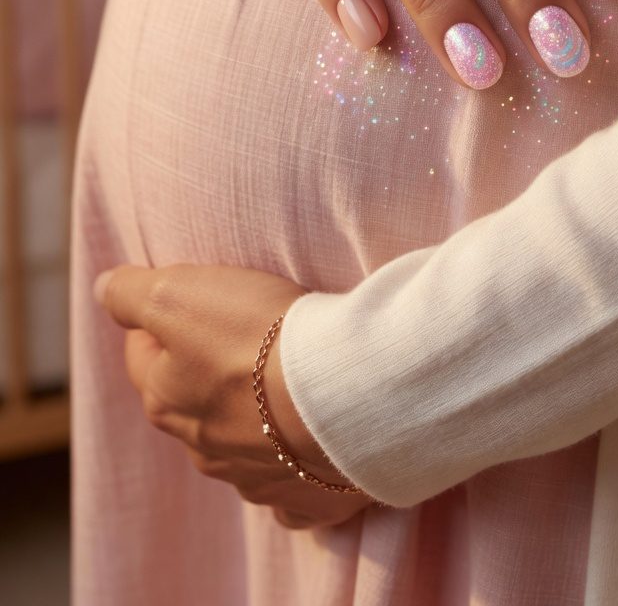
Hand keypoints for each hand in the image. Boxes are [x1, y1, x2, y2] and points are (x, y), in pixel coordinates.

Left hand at [93, 262, 373, 530]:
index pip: (142, 356)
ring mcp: (256, 480)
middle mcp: (203, 449)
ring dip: (251, 419)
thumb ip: (130, 293)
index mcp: (167, 401)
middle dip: (205, 373)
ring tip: (285, 383)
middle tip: (242, 335)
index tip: (187, 300)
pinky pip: (291, 486)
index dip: (157, 323)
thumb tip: (105, 289)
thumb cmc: (258, 337)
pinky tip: (309, 447)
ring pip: (239, 447)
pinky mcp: (309, 498)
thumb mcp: (177, 293)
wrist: (343, 393)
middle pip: (192, 404)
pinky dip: (295, 468)